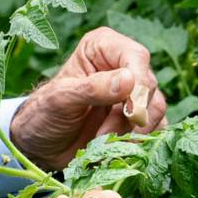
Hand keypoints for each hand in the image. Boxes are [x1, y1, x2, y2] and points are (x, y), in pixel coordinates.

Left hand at [7, 27, 169, 173]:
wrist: (41, 147)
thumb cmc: (43, 115)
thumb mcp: (61, 99)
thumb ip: (92, 88)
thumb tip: (129, 80)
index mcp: (102, 47)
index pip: (136, 57)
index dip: (138, 83)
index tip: (131, 111)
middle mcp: (122, 65)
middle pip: (148, 85)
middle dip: (130, 115)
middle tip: (104, 134)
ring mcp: (133, 93)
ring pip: (155, 109)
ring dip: (133, 131)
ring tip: (104, 144)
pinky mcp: (138, 119)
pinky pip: (155, 128)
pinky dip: (140, 142)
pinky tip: (118, 151)